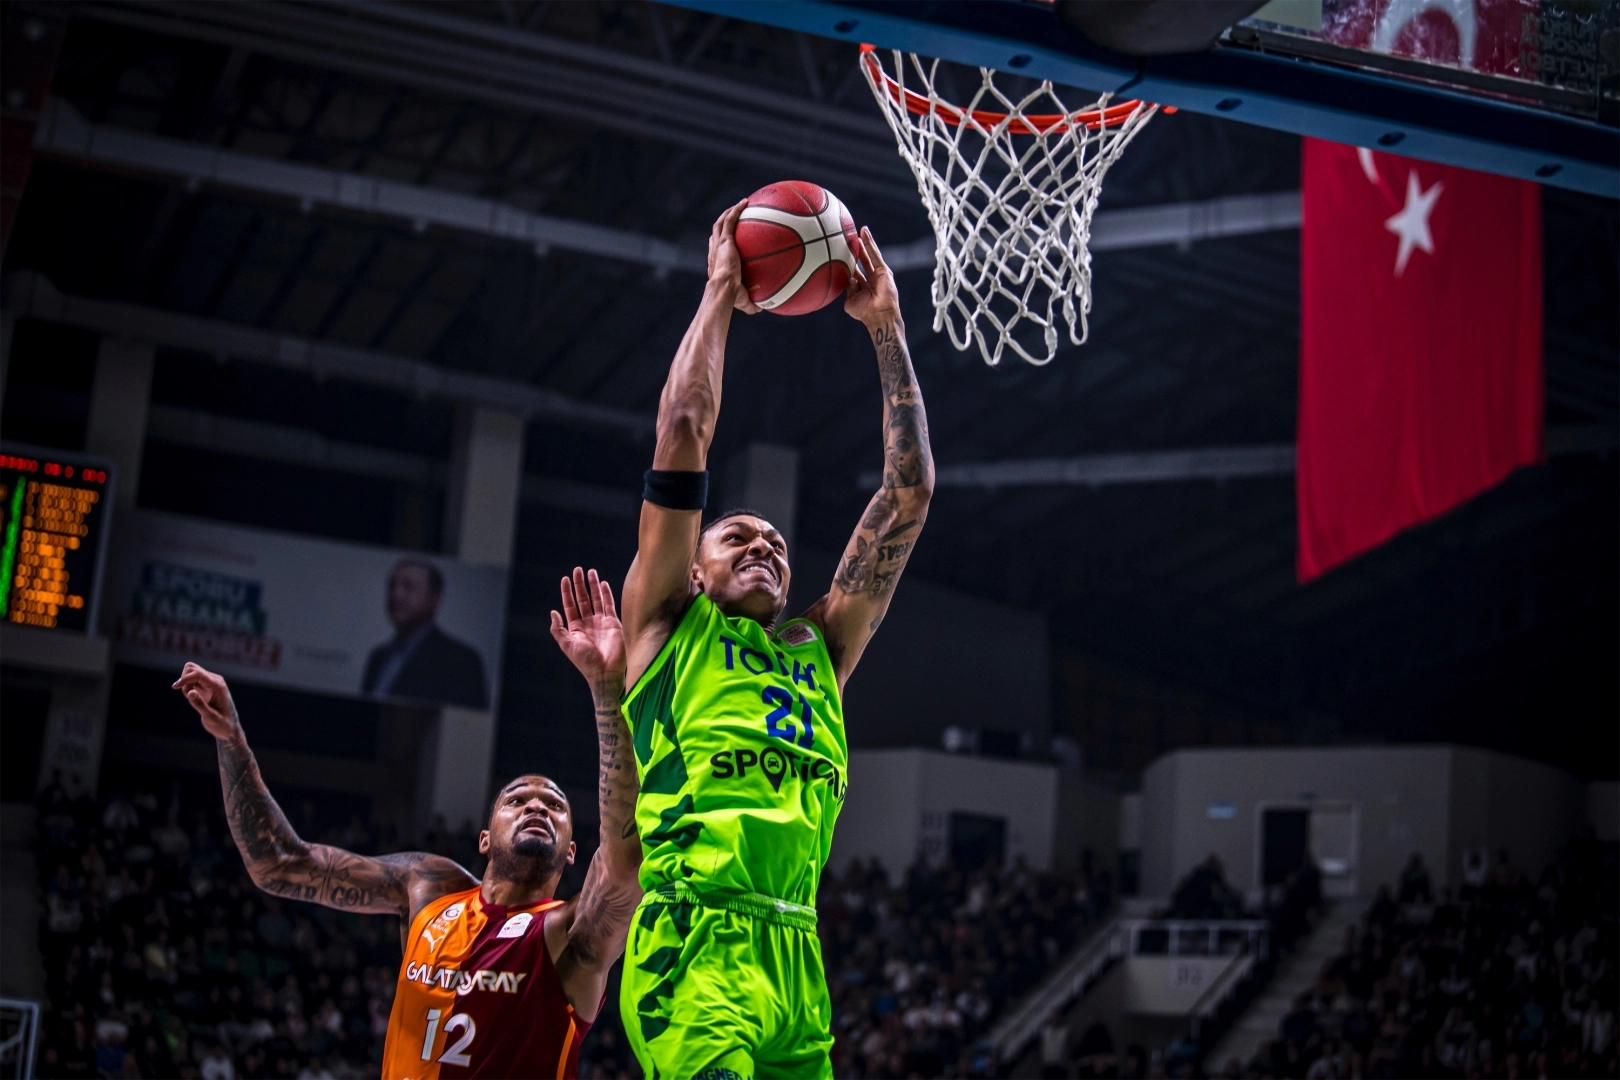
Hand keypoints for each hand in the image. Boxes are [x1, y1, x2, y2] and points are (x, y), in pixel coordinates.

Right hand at [172, 662, 241, 741]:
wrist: (228, 728)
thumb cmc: (222, 724)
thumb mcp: (210, 717)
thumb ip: (200, 704)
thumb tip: (190, 691)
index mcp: (218, 685)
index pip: (198, 673)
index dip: (185, 678)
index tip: (175, 687)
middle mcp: (215, 680)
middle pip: (192, 668)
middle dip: (184, 680)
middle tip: (187, 695)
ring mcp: (210, 682)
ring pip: (191, 672)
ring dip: (186, 683)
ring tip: (192, 698)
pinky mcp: (206, 686)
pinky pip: (192, 680)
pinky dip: (187, 686)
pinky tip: (193, 698)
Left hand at [550, 567, 625, 692]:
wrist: (605, 671)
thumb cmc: (584, 660)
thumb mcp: (567, 644)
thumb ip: (558, 629)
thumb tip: (552, 612)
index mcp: (575, 627)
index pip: (570, 605)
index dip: (567, 592)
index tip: (565, 579)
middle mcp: (588, 622)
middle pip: (583, 598)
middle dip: (580, 584)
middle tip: (577, 570)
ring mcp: (601, 622)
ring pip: (596, 599)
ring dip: (593, 585)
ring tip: (590, 572)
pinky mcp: (613, 623)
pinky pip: (609, 605)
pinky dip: (607, 594)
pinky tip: (603, 583)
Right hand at [707, 200, 760, 314]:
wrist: (724, 289)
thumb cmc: (732, 297)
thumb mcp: (745, 302)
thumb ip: (753, 303)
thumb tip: (764, 308)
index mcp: (717, 264)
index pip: (716, 251)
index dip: (721, 243)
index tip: (729, 241)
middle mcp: (715, 252)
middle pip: (716, 233)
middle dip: (725, 223)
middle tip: (734, 217)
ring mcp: (718, 245)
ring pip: (721, 223)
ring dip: (729, 212)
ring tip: (740, 204)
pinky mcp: (724, 240)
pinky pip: (730, 220)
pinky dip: (735, 210)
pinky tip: (745, 202)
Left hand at [844, 226, 900, 327]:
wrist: (879, 315)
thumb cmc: (864, 312)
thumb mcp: (850, 301)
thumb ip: (848, 288)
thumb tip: (846, 276)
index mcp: (862, 287)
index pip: (854, 271)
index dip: (848, 262)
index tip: (840, 253)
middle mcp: (871, 279)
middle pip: (862, 260)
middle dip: (856, 250)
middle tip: (849, 238)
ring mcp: (878, 274)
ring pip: (869, 254)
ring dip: (864, 242)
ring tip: (859, 230)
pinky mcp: (884, 270)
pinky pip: (875, 254)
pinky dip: (870, 243)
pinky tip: (864, 233)